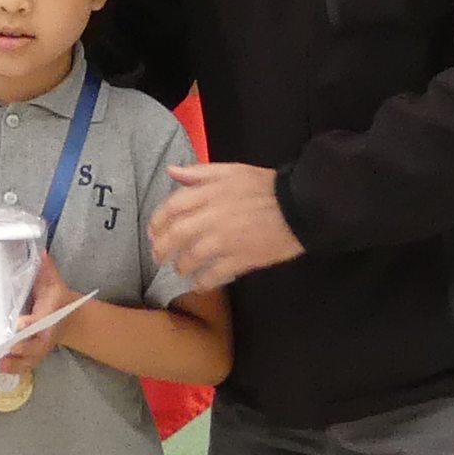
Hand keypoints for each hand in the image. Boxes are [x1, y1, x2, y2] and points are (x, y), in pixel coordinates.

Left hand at [0, 254, 72, 380]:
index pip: (42, 321)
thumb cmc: (56, 299)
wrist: (69, 318)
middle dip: (22, 347)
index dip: (32, 324)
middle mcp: (46, 335)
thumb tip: (41, 252)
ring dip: (16, 362)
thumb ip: (46, 269)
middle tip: (6, 347)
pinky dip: (15, 369)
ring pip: (30, 358)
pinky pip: (26, 365)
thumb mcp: (53, 282)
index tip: (21, 324)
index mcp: (51, 316)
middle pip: (35, 344)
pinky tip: (0, 368)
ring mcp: (41, 348)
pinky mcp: (35, 355)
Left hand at [151, 162, 304, 288]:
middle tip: (159, 257)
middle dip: (161, 249)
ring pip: (191, 258)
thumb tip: (172, 171)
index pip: (171, 207)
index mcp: (209, 193)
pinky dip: (203, 282)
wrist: (299, 206)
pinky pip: (214, 275)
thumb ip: (200, 172)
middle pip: (175, 235)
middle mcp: (212, 217)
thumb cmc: (265, 187)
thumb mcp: (232, 170)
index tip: (154, 232)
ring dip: (181, 267)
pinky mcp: (241, 259)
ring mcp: (225, 240)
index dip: (157, 222)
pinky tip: (201, 284)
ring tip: (182, 270)